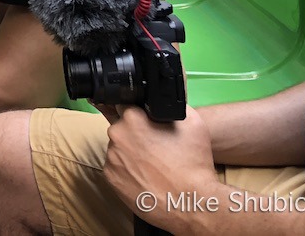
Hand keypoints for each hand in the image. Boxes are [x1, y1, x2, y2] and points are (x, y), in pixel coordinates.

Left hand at [104, 106, 218, 227]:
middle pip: (122, 128)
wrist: (191, 203)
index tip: (147, 123)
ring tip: (151, 165)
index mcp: (132, 118)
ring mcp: (111, 158)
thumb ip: (172, 106)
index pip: (126, 106)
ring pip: (118, 149)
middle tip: (154, 147)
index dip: (138, 114)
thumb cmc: (193, 163)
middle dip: (134, 134)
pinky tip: (144, 177)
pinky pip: (117, 168)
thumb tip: (163, 100)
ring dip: (130, 153)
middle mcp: (116, 135)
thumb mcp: (193, 123)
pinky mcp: (110, 178)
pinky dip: (127, 170)